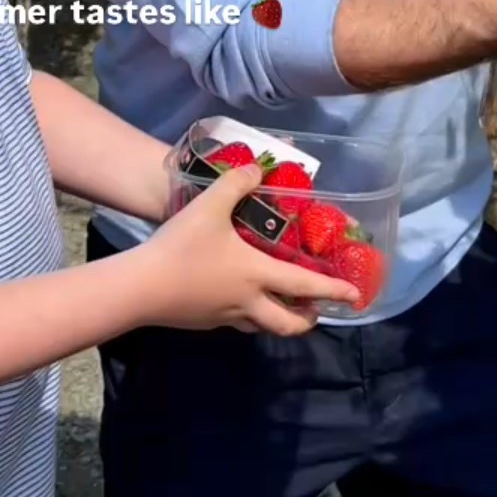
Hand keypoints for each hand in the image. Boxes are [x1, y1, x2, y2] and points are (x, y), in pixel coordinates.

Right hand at [140, 161, 360, 335]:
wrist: (143, 287)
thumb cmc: (182, 247)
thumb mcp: (210, 207)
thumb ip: (236, 184)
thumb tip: (258, 169)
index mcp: (256, 274)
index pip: (304, 286)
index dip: (331, 290)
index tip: (354, 296)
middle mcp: (248, 301)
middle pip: (288, 324)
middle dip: (307, 320)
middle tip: (315, 311)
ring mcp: (226, 317)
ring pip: (262, 327)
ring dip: (278, 320)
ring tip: (281, 307)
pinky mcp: (205, 323)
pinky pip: (237, 324)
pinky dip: (248, 317)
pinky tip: (236, 301)